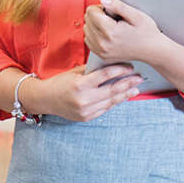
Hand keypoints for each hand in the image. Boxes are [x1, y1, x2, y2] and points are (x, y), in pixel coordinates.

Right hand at [28, 64, 143, 121]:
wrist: (44, 99)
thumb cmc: (59, 82)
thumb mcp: (74, 72)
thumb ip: (91, 71)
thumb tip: (111, 65)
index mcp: (80, 84)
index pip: (105, 76)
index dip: (119, 70)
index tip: (130, 67)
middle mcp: (84, 99)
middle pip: (112, 90)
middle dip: (128, 83)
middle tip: (139, 78)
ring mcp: (85, 110)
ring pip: (111, 101)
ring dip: (125, 94)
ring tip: (135, 89)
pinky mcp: (86, 117)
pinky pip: (104, 109)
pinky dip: (114, 102)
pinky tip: (122, 97)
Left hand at [83, 0, 166, 63]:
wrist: (152, 50)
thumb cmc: (146, 32)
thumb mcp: (136, 15)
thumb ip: (118, 6)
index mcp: (110, 32)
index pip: (91, 12)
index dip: (101, 7)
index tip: (111, 9)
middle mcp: (103, 43)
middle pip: (87, 20)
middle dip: (97, 15)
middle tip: (112, 17)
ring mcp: (102, 51)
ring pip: (86, 30)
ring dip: (95, 24)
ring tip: (110, 25)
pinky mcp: (102, 55)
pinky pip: (88, 40)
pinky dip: (94, 34)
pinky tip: (106, 32)